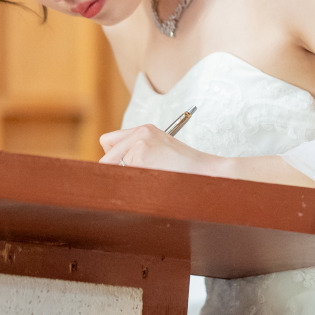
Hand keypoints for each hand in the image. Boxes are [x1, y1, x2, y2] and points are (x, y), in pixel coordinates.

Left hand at [99, 124, 224, 175]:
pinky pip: (124, 176)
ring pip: (114, 169)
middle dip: (115, 171)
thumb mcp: (160, 153)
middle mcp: (140, 132)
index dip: (112, 159)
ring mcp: (140, 142)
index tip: (119, 171)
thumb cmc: (186, 170)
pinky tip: (154, 182)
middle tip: (136, 179)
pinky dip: (134, 185)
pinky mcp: (141, 154)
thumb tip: (109, 169)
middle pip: (106, 156)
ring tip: (152, 180)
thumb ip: (136, 153)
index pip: (109, 142)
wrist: (207, 171)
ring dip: (128, 179)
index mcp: (145, 130)